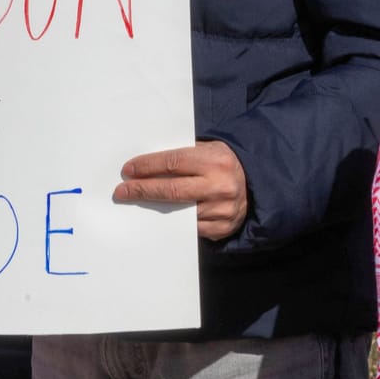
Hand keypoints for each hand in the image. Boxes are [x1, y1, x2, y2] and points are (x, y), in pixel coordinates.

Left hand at [115, 140, 249, 240]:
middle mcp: (220, 186)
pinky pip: (190, 228)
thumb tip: (145, 166)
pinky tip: (161, 218)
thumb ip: (184, 156)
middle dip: (142, 190)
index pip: (173, 162)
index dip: (147, 166)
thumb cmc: (224, 164)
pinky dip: (173, 222)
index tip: (128, 170)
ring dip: (153, 209)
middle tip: (122, 192)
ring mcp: (222, 210)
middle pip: (171, 190)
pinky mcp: (222, 228)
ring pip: (178, 212)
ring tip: (135, 204)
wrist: (257, 184)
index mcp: (217, 161)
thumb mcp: (210, 150)